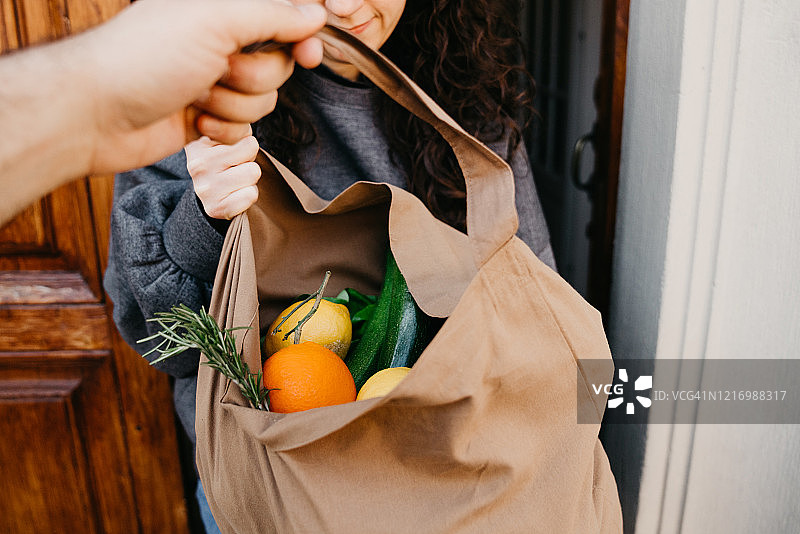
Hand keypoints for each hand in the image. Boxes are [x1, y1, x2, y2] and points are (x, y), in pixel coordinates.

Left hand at [82, 0, 325, 173]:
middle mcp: (219, 42)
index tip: (309, 54)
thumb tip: (315, 14)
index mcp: (220, 9)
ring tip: (196, 97)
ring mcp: (213, 81)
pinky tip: (194, 120)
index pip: (282, 18)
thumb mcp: (214, 21)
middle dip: (253, 76)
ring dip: (233, 105)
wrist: (96, 114)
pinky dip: (223, 129)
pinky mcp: (207, 117)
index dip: (301, 37)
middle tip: (219, 71)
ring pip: (262, 100)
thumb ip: (271, 14)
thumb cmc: (143, 58)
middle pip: (278, 65)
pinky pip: (243, 128)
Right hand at [185, 134, 261, 219]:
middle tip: (235, 166)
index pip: (240, 132)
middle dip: (248, 159)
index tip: (232, 149)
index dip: (246, 142)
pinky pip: (250, 195)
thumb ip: (235, 128)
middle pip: (250, 149)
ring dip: (249, 177)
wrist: (213, 194)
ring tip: (235, 178)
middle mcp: (196, 164)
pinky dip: (249, 194)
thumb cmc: (225, 160)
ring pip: (252, 172)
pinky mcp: (214, 208)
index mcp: (198, 142)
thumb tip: (246, 140)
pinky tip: (235, 193)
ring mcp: (204, 188)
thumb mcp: (227, 137)